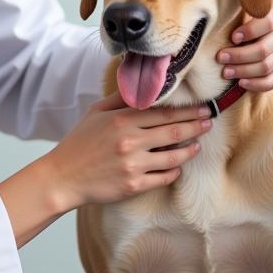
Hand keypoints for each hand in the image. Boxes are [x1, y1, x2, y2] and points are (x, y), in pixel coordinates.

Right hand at [46, 92, 212, 210]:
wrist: (62, 178)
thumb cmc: (78, 142)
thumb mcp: (95, 113)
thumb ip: (120, 99)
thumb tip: (141, 86)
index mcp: (122, 120)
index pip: (164, 112)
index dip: (188, 110)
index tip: (203, 108)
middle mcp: (130, 141)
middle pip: (174, 131)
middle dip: (196, 125)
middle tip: (210, 121)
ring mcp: (133, 165)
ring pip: (173, 156)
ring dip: (190, 150)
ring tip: (197, 146)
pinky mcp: (133, 185)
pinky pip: (163, 177)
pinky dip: (174, 171)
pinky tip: (178, 166)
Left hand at [217, 2, 272, 91]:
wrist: (242, 39)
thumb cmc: (235, 20)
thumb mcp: (237, 8)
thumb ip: (235, 2)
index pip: (268, 22)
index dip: (250, 31)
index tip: (233, 37)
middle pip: (264, 49)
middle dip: (239, 55)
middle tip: (220, 57)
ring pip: (266, 66)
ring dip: (243, 70)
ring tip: (225, 71)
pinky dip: (256, 84)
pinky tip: (241, 82)